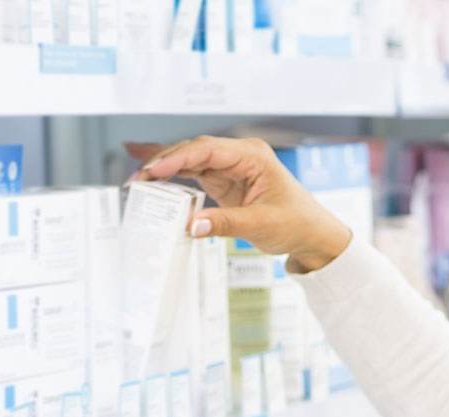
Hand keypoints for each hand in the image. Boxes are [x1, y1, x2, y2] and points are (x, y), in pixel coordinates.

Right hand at [124, 136, 351, 272]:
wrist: (311, 235)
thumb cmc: (297, 223)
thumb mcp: (261, 225)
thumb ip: (224, 224)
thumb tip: (192, 225)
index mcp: (252, 156)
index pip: (208, 150)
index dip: (177, 158)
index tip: (154, 169)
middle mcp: (240, 156)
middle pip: (194, 151)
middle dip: (164, 163)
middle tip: (137, 179)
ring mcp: (231, 168)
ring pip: (190, 162)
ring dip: (165, 171)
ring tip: (138, 182)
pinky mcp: (225, 182)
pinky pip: (194, 176)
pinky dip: (175, 179)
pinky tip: (154, 180)